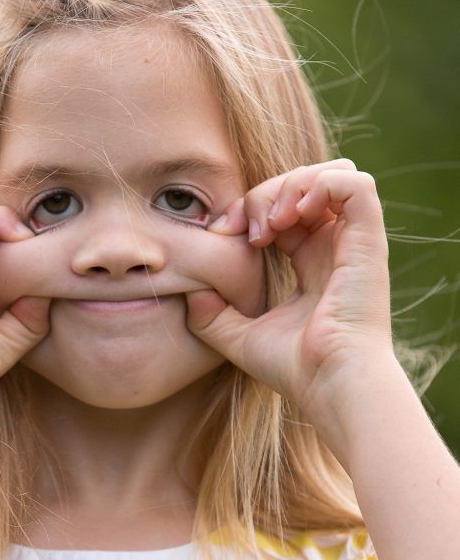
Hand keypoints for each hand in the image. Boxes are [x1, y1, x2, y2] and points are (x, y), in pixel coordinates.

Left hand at [185, 158, 393, 420]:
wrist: (330, 384)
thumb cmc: (294, 370)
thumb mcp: (239, 338)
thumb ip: (213, 315)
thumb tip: (190, 292)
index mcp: (311, 264)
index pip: (283, 209)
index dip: (250, 208)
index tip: (225, 234)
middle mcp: (335, 248)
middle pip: (305, 184)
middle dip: (267, 192)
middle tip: (248, 229)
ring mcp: (355, 243)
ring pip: (332, 175)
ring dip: (294, 184)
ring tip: (272, 221)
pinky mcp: (370, 241)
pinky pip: (356, 184)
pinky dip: (321, 184)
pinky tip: (294, 215)